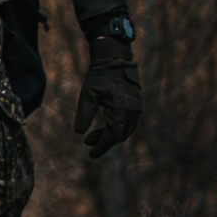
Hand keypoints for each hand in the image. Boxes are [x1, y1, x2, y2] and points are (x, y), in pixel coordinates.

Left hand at [74, 38, 141, 158]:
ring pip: (125, 130)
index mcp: (121, 108)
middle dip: (103, 142)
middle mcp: (132, 110)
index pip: (113, 135)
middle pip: (120, 135)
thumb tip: (79, 133)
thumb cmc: (99, 77)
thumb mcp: (87, 94)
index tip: (91, 154)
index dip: (102, 146)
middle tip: (87, 142)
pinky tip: (104, 128)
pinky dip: (117, 128)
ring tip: (91, 136)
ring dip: (110, 136)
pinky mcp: (137, 104)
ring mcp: (137, 107)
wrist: (115, 61)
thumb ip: (84, 113)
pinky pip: (129, 123)